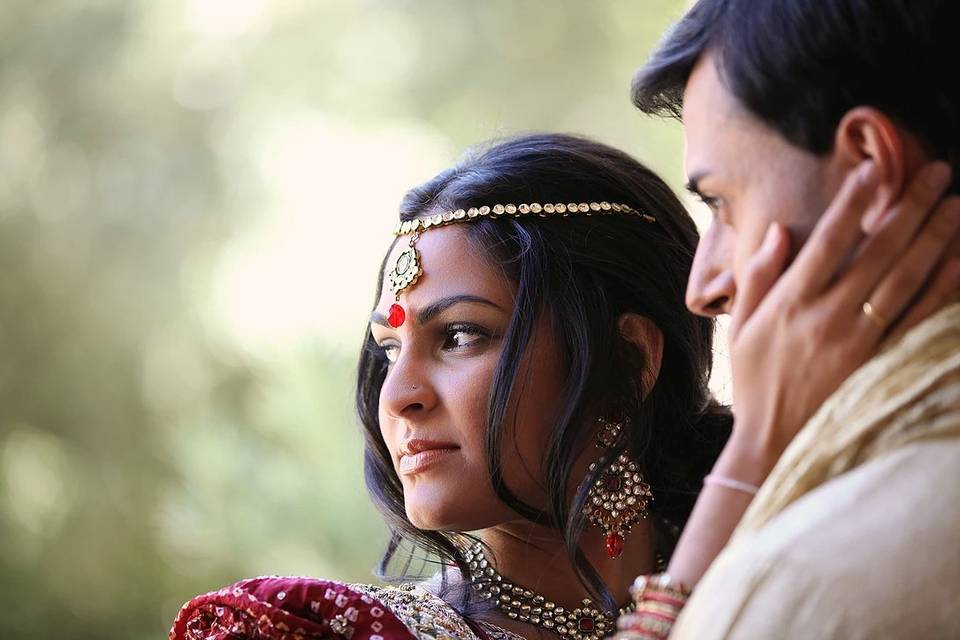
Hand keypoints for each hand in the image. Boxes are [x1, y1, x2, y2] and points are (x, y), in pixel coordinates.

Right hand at [726, 160, 959, 475]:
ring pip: (905, 279)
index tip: (872, 168)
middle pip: (878, 251)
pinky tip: (958, 262)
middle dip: (910, 207)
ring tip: (956, 205)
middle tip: (937, 172)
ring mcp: (857, 341)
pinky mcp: (879, 364)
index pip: (828, 241)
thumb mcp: (742, 328)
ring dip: (935, 238)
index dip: (852, 202)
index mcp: (790, 303)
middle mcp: (826, 316)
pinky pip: (917, 320)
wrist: (773, 443)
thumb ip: (759, 276)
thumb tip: (781, 230)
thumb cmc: (754, 383)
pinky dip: (941, 290)